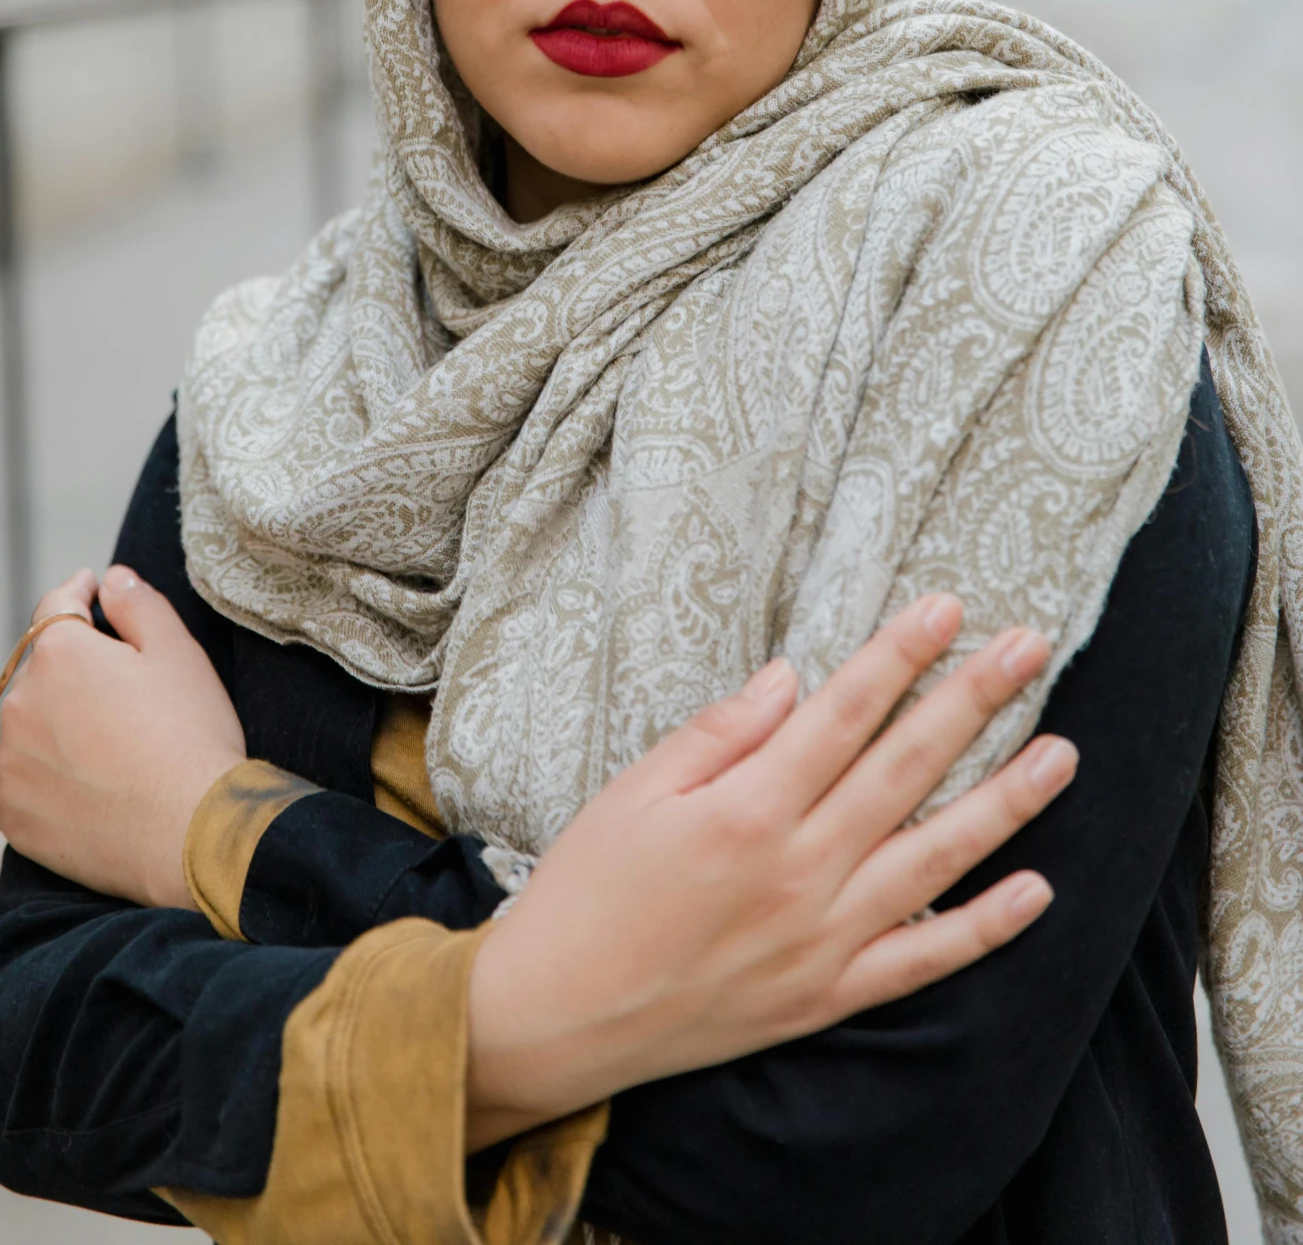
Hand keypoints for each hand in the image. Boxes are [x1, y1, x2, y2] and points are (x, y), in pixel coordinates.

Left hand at [0, 565, 245, 907]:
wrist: (190, 833)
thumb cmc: (191, 737)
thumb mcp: (179, 652)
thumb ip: (138, 604)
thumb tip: (109, 579)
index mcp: (59, 651)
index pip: (57, 605)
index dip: (77, 592)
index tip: (90, 588)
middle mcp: (22, 700)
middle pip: (41, 667)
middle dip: (71, 664)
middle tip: (116, 683)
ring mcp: (10, 761)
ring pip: (26, 722)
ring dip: (51, 718)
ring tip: (98, 738)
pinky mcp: (11, 813)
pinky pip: (11, 779)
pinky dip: (32, 771)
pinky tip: (68, 778)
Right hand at [467, 595, 1075, 1145]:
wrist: (560, 1015)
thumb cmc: (590, 889)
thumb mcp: (635, 790)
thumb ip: (721, 732)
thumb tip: (796, 680)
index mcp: (746, 810)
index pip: (844, 715)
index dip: (899, 657)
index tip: (949, 609)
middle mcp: (798, 871)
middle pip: (905, 770)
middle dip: (972, 703)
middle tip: (1029, 649)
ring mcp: (822, 939)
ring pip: (935, 858)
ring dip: (1005, 803)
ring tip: (1062, 754)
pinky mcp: (828, 994)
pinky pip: (924, 959)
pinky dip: (983, 928)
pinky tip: (1036, 891)